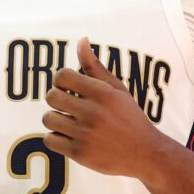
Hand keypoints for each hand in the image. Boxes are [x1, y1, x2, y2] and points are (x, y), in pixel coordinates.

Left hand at [42, 38, 169, 177]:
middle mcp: (93, 112)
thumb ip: (95, 67)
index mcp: (102, 93)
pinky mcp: (79, 153)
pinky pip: (49, 140)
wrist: (145, 153)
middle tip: (68, 106)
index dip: (61, 81)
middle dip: (57, 99)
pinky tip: (69, 137)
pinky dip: (55, 139)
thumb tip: (81, 40)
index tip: (69, 89)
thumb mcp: (116, 90)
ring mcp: (85, 134)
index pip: (61, 76)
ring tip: (69, 122)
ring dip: (55, 120)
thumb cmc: (129, 117)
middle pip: (51, 97)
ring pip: (48, 119)